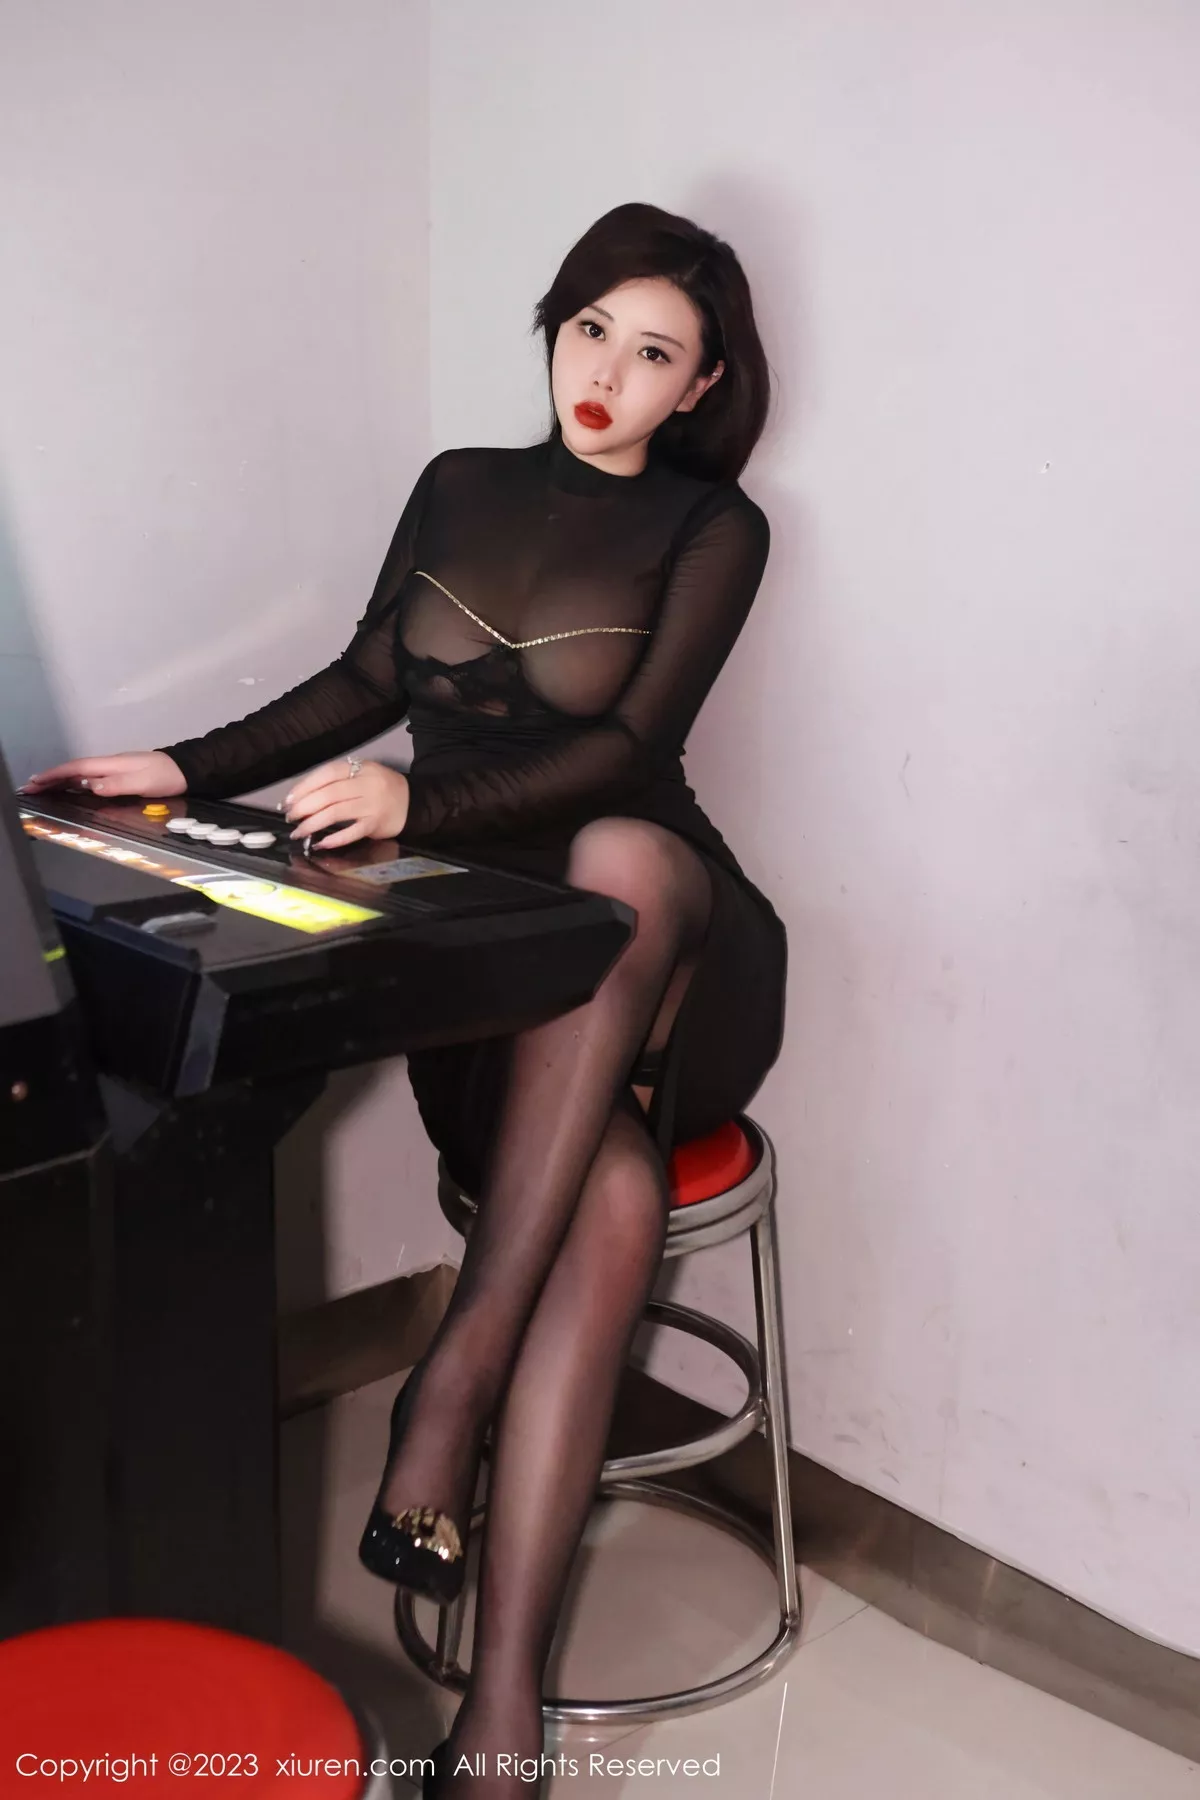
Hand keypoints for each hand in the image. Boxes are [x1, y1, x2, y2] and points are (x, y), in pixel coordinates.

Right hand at [19, 750, 186, 797]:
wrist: (187, 769)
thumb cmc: (166, 777)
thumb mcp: (143, 782)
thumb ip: (117, 784)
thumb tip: (90, 786)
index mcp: (112, 764)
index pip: (77, 769)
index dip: (55, 775)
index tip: (36, 782)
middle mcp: (110, 764)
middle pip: (75, 770)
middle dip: (52, 777)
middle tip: (31, 788)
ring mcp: (116, 768)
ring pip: (82, 773)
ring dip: (62, 780)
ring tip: (44, 788)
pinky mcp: (122, 774)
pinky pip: (92, 777)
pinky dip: (76, 782)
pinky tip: (72, 788)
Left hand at [283, 758, 408, 849]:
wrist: (414, 803)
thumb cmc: (381, 789)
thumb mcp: (363, 774)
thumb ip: (338, 780)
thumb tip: (303, 796)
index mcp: (361, 768)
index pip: (327, 774)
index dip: (304, 787)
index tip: (288, 800)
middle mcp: (366, 785)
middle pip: (328, 794)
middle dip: (304, 806)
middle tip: (290, 817)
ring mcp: (372, 805)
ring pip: (336, 812)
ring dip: (312, 823)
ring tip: (299, 831)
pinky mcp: (376, 825)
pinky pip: (352, 832)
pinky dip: (334, 838)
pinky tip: (321, 843)